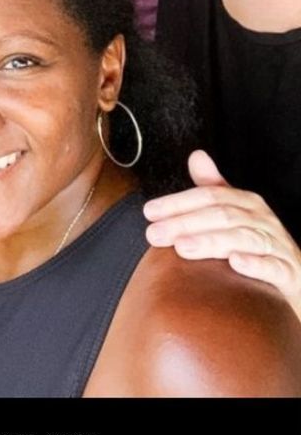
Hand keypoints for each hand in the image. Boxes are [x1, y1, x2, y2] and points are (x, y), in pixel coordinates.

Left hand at [144, 150, 300, 321]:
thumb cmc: (260, 246)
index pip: (209, 196)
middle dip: (185, 223)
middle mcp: (263, 219)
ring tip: (182, 248)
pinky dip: (255, 264)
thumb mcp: (237, 215)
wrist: (298, 279)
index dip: (178, 202)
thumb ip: (215, 187)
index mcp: (247, 203)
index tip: (149, 212)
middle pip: (222, 215)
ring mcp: (278, 245)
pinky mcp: (289, 273)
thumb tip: (196, 155)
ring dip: (211, 241)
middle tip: (155, 234)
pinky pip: (273, 266)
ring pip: (243, 238)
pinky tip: (234, 264)